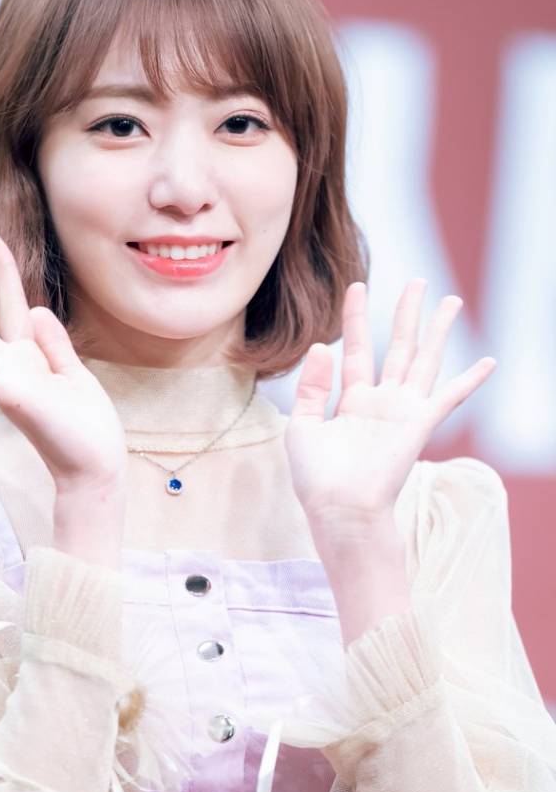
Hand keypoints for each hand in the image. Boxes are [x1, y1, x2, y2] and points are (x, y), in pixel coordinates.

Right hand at [0, 233, 128, 490]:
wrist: (96, 466)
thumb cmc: (86, 426)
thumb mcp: (75, 373)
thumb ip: (54, 343)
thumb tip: (34, 308)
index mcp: (28, 356)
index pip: (10, 302)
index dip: (2, 268)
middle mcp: (9, 366)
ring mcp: (8, 384)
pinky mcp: (16, 403)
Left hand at [284, 279, 495, 527]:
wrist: (339, 509)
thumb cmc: (317, 479)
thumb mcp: (302, 427)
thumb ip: (312, 387)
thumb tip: (322, 346)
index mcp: (351, 401)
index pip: (357, 349)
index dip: (357, 318)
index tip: (358, 286)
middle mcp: (381, 402)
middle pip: (399, 347)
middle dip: (407, 314)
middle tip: (418, 282)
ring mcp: (403, 412)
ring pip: (426, 360)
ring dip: (438, 331)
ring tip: (450, 301)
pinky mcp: (419, 425)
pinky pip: (449, 397)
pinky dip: (470, 381)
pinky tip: (489, 362)